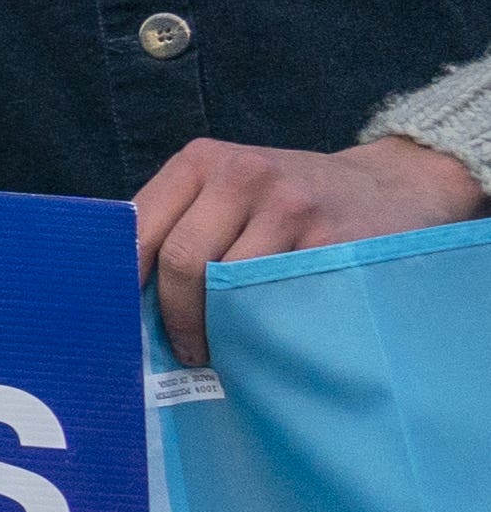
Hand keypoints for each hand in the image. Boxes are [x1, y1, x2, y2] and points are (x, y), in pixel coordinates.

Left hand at [135, 135, 486, 360]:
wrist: (389, 186)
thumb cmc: (286, 198)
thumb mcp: (226, 187)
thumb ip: (178, 221)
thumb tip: (122, 290)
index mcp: (201, 161)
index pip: (141, 228)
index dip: (125, 282)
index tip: (123, 320)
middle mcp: (243, 175)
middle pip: (182, 260)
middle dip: (175, 316)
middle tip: (183, 350)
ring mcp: (291, 206)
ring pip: (231, 284)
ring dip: (220, 328)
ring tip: (221, 349)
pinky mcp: (334, 239)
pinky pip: (282, 297)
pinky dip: (266, 326)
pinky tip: (264, 337)